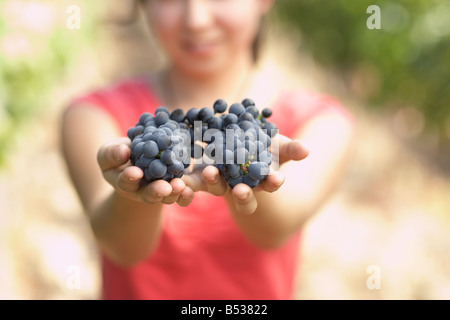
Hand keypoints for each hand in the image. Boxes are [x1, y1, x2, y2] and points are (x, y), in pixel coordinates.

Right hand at [97, 137, 193, 205]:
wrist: (140, 159)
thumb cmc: (120, 156)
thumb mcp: (108, 154)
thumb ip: (111, 154)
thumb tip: (122, 151)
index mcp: (124, 183)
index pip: (126, 181)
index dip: (130, 177)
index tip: (135, 172)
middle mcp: (142, 191)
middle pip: (149, 194)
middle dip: (157, 191)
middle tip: (164, 188)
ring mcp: (160, 191)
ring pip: (167, 196)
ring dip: (174, 192)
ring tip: (180, 185)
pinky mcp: (175, 187)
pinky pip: (181, 195)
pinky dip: (186, 195)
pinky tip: (189, 190)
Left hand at [182, 134, 308, 213]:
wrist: (236, 142)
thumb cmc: (264, 147)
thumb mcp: (278, 146)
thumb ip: (291, 149)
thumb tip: (306, 150)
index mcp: (262, 182)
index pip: (270, 186)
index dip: (273, 183)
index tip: (277, 179)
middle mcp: (241, 188)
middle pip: (243, 196)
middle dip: (242, 194)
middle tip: (241, 190)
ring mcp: (221, 184)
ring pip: (218, 187)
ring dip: (214, 181)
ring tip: (210, 172)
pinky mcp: (201, 178)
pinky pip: (194, 183)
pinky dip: (187, 183)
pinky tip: (181, 180)